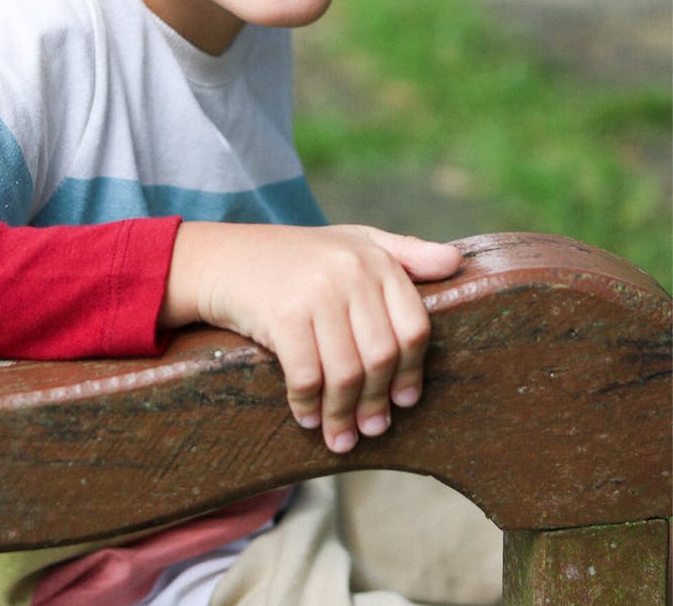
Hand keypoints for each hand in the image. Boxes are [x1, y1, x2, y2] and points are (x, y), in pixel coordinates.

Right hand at [160, 222, 461, 453]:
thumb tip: (457, 264)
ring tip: (341, 438)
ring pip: (346, 373)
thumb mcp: (352, 243)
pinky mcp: (283, 315)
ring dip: (343, 415)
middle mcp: (351, 271)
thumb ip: (405, 254)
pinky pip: (307, 375)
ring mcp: (317, 292)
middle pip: (382, 357)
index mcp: (375, 258)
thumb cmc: (296, 257)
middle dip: (377, 403)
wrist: (225, 258)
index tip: (405, 401)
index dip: (413, 371)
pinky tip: (307, 418)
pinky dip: (309, 405)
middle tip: (372, 430)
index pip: (415, 327)